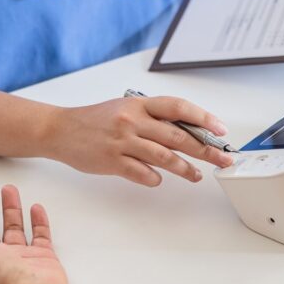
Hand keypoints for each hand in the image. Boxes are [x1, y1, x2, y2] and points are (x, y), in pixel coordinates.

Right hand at [49, 96, 235, 186]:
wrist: (61, 129)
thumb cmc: (97, 120)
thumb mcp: (127, 109)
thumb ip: (154, 118)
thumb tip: (189, 131)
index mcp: (140, 104)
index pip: (179, 108)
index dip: (203, 118)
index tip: (220, 130)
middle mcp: (133, 120)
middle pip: (178, 136)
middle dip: (206, 150)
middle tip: (223, 159)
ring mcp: (122, 141)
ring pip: (164, 157)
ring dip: (185, 169)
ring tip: (196, 176)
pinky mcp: (112, 161)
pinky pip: (142, 173)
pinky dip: (154, 178)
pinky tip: (159, 179)